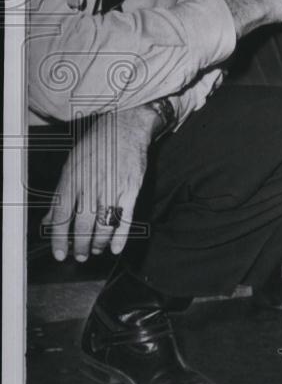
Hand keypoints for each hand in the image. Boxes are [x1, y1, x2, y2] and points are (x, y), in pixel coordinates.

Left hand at [43, 106, 159, 262]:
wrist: (124, 128)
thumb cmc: (96, 146)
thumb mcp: (71, 166)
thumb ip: (60, 195)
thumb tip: (48, 219)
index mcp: (72, 180)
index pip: (61, 217)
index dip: (58, 239)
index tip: (59, 253)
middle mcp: (91, 186)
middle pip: (83, 226)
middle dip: (79, 246)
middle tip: (79, 255)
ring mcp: (113, 189)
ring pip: (104, 226)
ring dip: (98, 244)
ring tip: (94, 250)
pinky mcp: (131, 190)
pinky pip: (125, 219)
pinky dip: (120, 237)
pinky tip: (115, 248)